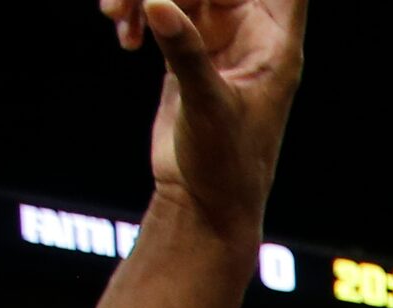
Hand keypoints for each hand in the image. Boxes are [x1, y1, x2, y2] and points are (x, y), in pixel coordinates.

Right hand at [100, 0, 307, 241]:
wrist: (201, 202)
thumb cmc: (225, 166)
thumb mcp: (208, 107)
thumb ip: (185, 53)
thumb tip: (157, 1)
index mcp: (276, 46)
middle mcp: (251, 36)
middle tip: (133, 1)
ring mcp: (217, 40)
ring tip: (116, 17)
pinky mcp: (186, 51)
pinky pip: (160, 7)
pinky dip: (137, 10)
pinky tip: (123, 35)